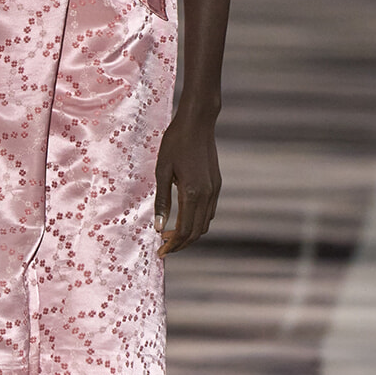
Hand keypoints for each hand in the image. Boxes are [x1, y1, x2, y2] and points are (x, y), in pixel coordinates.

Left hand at [154, 109, 220, 256]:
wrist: (198, 122)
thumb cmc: (175, 143)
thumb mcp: (162, 171)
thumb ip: (162, 201)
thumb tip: (158, 226)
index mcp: (192, 193)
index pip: (184, 231)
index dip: (173, 245)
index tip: (160, 252)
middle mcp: (207, 195)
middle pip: (197, 232)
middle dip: (180, 244)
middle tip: (163, 247)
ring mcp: (214, 190)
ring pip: (205, 223)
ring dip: (189, 234)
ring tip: (171, 235)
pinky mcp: (216, 184)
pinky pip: (209, 211)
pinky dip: (197, 222)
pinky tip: (183, 218)